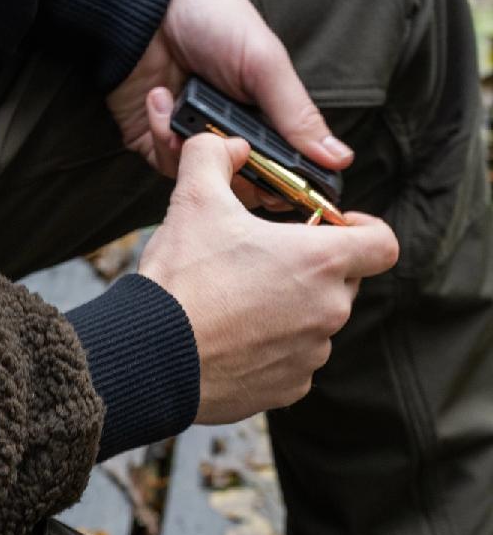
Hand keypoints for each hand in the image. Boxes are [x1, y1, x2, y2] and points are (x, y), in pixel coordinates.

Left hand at [106, 0, 353, 207]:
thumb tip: (339, 158)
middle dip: (236, 174)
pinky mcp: (155, 142)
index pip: (283, 168)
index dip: (284, 186)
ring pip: (202, 183)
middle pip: (243, 185)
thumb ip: (296, 115)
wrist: (145, 6)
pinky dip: (162, 136)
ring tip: (185, 105)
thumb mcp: (264, 63)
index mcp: (264, 115)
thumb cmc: (211, 19)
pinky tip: (158, 98)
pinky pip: (166, 166)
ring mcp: (192, 141)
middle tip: (231, 148)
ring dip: (194, 148)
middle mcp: (230, 133)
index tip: (284, 192)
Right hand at [138, 112, 398, 423]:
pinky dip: (271, 353)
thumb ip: (214, 156)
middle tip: (265, 264)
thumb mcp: (193, 200)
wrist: (152, 357)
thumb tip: (226, 145)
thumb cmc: (182, 281)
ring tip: (239, 307)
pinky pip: (292, 365)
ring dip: (289, 313)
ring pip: (314, 325)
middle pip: (343, 284)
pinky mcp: (287, 389)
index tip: (333, 231)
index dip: (364, 231)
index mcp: (321, 262)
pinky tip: (233, 342)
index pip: (382, 243)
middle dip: (311, 271)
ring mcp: (310, 355)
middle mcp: (328, 311)